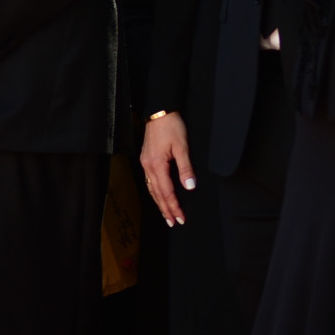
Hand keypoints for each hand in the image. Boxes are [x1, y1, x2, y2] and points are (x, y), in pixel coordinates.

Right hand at [139, 112, 194, 226]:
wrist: (159, 111)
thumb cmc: (171, 126)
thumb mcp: (182, 146)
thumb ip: (186, 168)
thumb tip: (189, 187)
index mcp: (156, 165)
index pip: (166, 192)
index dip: (174, 207)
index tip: (181, 218)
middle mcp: (148, 167)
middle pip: (157, 194)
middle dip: (166, 209)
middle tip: (174, 222)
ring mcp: (145, 164)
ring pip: (152, 189)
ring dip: (160, 203)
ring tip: (167, 214)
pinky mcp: (146, 160)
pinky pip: (150, 181)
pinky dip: (155, 192)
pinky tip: (159, 196)